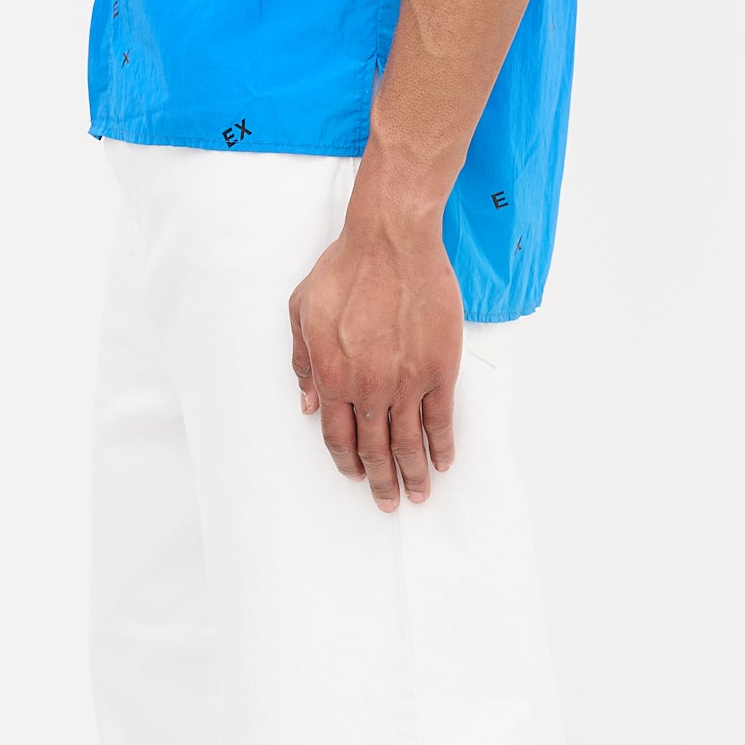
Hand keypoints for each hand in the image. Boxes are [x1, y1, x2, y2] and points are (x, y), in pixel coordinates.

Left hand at [288, 198, 461, 511]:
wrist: (390, 241)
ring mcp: (406, 381)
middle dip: (381, 482)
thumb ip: (303, 362)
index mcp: (332, 376)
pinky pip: (440, 419)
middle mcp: (368, 387)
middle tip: (388, 502)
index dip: (348, 461)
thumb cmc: (345, 269)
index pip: (339, 436)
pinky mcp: (439, 369)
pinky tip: (442, 462)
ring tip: (417, 496)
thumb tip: (309, 404)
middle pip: (375, 449)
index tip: (356, 476)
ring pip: (409, 442)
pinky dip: (441, 445)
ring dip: (413, 474)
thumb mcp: (302, 311)